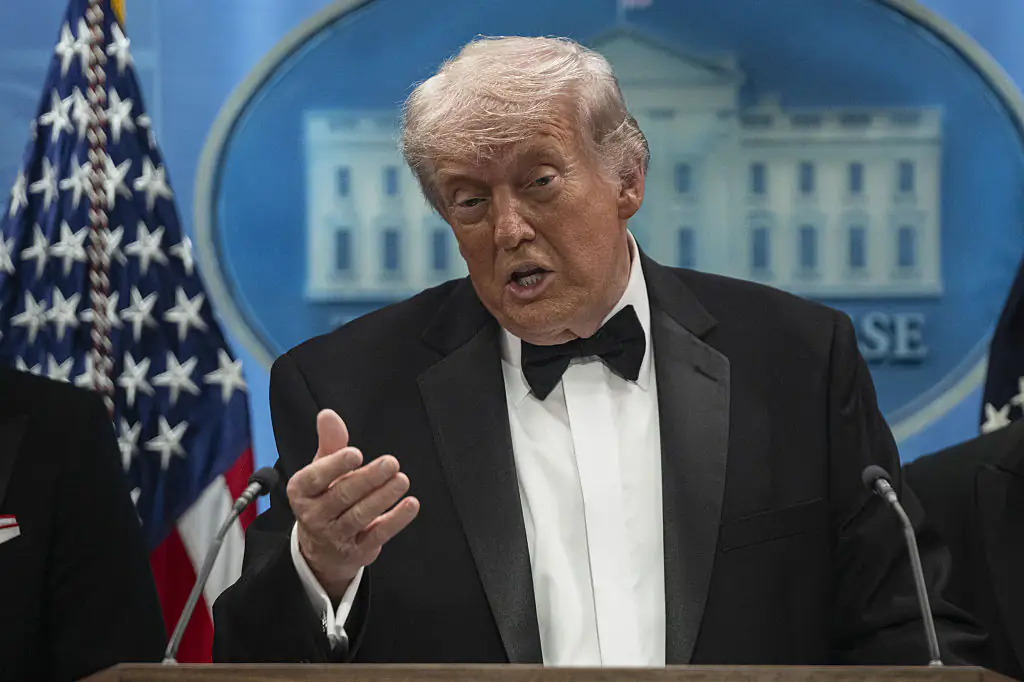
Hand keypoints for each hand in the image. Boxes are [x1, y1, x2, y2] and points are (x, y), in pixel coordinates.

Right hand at [287, 409, 419, 599]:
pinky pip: (377, 535)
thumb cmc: (324, 497)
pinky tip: (410, 505)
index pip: (315, 477)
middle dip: (368, 479)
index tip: (356, 453)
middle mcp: (313, 515)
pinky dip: (395, 520)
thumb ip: (329, 441)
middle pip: (342, 496)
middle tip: (391, 463)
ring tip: (402, 480)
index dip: (336, 465)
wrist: (321, 548)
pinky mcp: (356, 551)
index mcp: (301, 491)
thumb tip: (327, 415)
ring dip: (383, 497)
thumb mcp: (322, 468)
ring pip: (359, 516)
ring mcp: (334, 536)